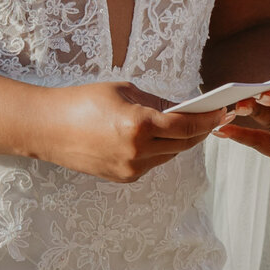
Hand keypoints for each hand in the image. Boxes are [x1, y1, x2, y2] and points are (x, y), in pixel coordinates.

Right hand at [26, 80, 225, 183]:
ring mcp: (130, 168)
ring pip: (170, 156)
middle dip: (200, 131)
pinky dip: (161, 151)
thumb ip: (157, 103)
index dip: (209, 120)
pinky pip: (153, 164)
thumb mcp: (124, 91)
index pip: (187, 126)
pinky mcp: (123, 178)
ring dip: (181, 142)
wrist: (47, 128)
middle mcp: (137, 151)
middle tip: (212, 118)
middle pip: (184, 144)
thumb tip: (184, 110)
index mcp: (139, 124)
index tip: (221, 112)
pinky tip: (163, 139)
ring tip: (190, 127)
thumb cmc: (83, 101)